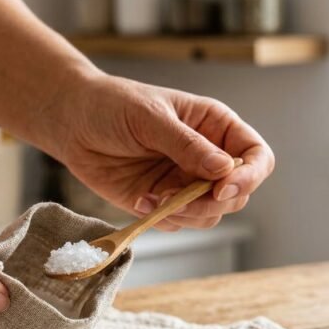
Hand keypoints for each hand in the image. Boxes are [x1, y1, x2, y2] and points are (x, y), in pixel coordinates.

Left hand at [52, 74, 274, 230]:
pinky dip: (164, 220)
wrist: (72, 122)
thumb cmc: (112, 105)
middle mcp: (208, 157)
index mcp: (216, 126)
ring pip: (211, 214)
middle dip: (211, 203)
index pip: (256, 156)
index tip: (221, 188)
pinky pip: (180, 223)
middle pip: (237, 193)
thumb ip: (187, 144)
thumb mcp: (150, 117)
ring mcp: (186, 182)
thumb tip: (224, 169)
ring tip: (153, 199)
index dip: (248, 176)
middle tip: (176, 200)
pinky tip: (140, 201)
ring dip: (186, 215)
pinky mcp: (163, 201)